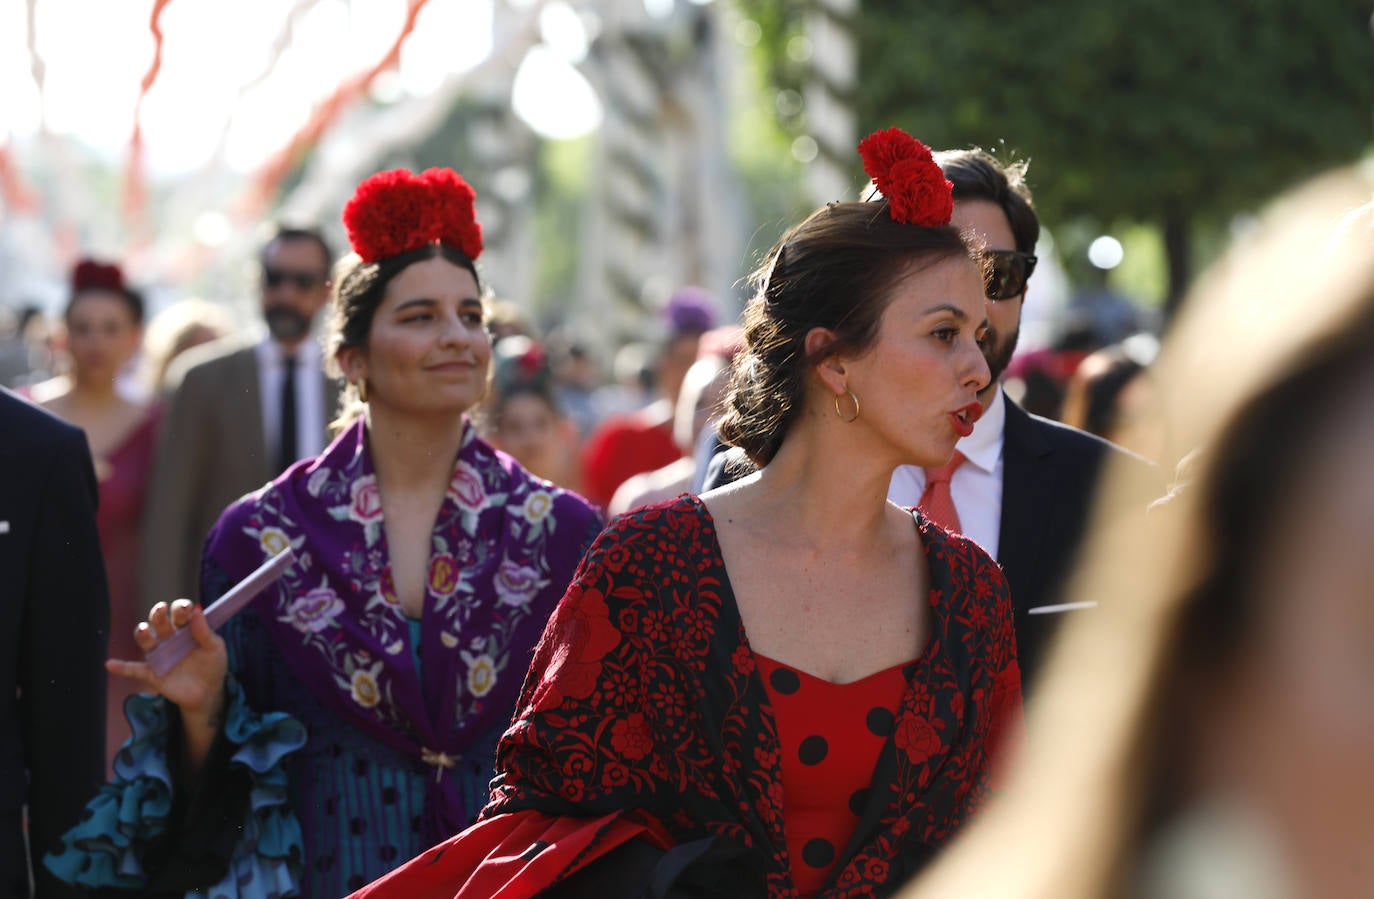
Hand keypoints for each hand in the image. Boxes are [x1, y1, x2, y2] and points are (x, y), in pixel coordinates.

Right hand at [107, 598, 227, 726]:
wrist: (208, 693)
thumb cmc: (213, 666)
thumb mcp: (215, 648)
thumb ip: (206, 632)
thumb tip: (198, 610)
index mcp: (185, 629)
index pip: (178, 614)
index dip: (180, 608)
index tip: (186, 608)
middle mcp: (169, 639)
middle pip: (159, 622)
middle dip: (158, 615)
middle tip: (161, 610)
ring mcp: (160, 655)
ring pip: (146, 640)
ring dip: (142, 633)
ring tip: (144, 630)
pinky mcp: (153, 673)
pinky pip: (133, 669)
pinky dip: (121, 667)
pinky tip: (110, 664)